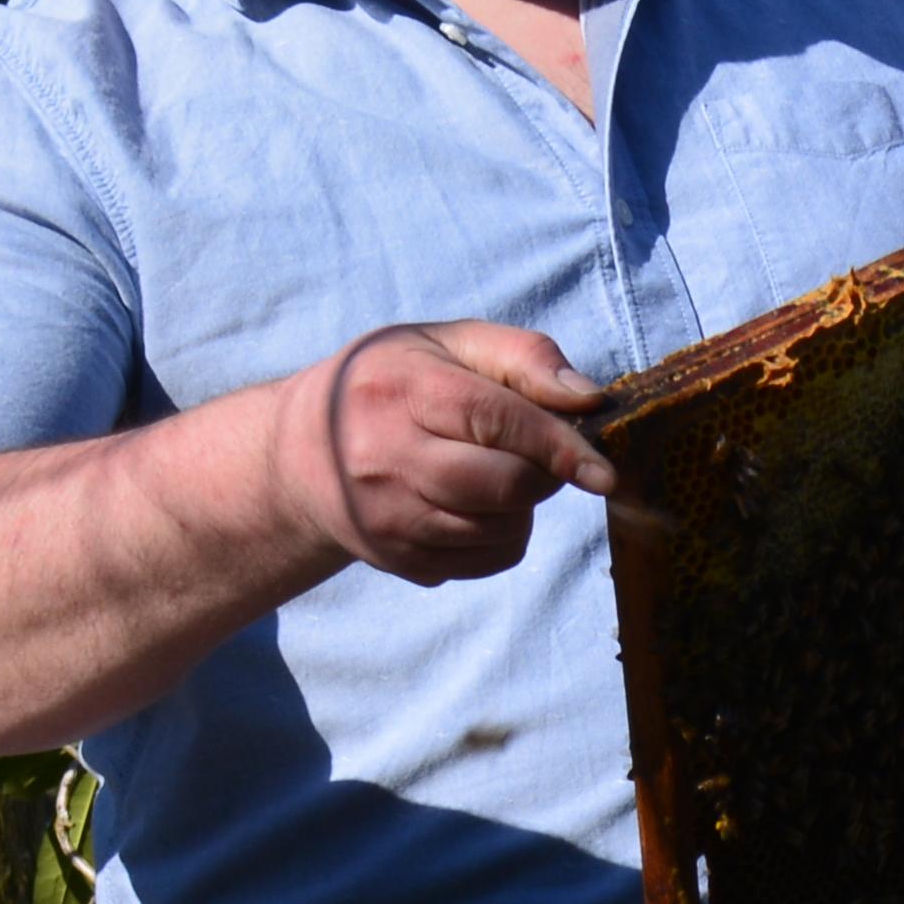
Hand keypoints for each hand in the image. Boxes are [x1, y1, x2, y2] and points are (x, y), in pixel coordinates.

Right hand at [276, 320, 609, 583]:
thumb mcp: (446, 343)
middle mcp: (385, 458)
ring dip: (522, 505)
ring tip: (491, 471)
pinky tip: (473, 505)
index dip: (558, 446)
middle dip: (541, 473)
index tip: (604, 471)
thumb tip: (589, 398)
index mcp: (400, 390)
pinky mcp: (396, 559)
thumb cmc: (391, 384)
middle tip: (532, 451)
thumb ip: (522, 357)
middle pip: (502, 486)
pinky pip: (485, 560)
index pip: (493, 421)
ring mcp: (387, 517)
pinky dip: (501, 535)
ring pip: (500, 529)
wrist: (300, 454)